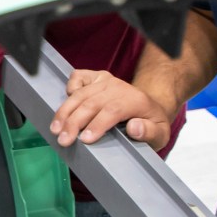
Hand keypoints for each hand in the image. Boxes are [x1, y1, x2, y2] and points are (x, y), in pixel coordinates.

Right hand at [49, 69, 173, 152]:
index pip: (113, 110)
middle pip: (92, 103)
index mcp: (135, 100)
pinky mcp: (95, 77)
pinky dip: (69, 87)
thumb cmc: (151, 123)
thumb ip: (150, 132)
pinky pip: (78, 76)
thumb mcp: (160, 134)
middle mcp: (118, 87)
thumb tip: (134, 127)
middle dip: (75, 122)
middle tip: (63, 139)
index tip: (85, 139)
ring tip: (55, 128)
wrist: (150, 104)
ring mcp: (105, 80)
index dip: (98, 124)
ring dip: (65, 111)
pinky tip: (65, 105)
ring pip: (81, 94)